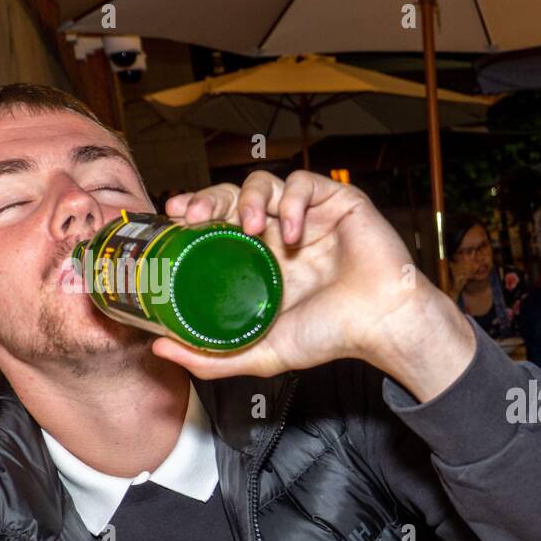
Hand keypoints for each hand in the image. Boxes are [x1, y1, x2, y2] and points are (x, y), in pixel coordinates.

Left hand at [151, 171, 474, 399]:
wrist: (382, 324)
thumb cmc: (332, 337)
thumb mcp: (261, 353)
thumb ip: (212, 357)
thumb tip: (158, 348)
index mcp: (262, 260)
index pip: (219, 223)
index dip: (195, 213)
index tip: (174, 217)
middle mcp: (281, 234)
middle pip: (233, 196)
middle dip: (209, 197)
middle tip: (194, 214)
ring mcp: (309, 216)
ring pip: (264, 182)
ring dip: (247, 197)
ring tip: (247, 225)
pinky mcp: (337, 202)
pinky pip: (304, 183)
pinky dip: (292, 200)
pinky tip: (291, 231)